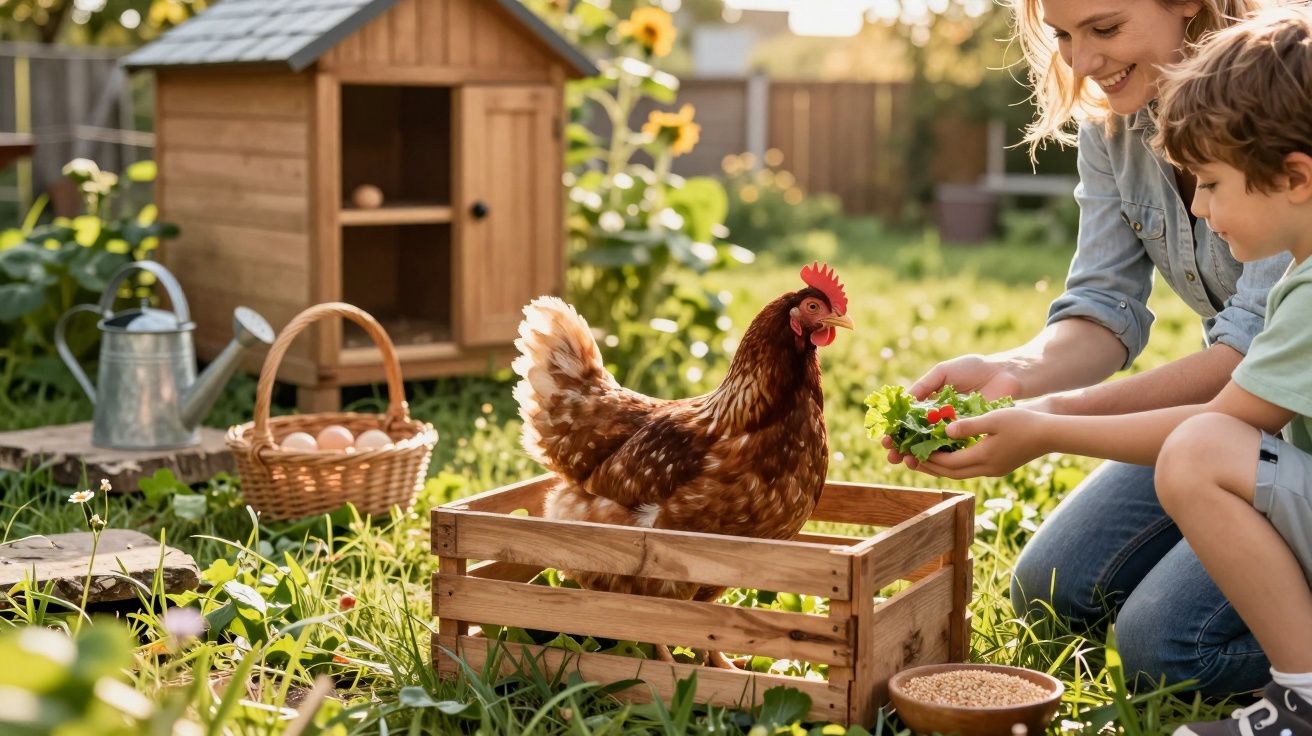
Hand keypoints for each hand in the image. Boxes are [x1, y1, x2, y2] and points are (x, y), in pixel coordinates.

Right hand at [883, 355, 1024, 465]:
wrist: (1004, 373)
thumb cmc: (974, 368)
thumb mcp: (944, 371)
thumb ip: (924, 385)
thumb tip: (904, 401)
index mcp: (931, 404)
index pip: (909, 422)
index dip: (897, 431)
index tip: (885, 438)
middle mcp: (941, 419)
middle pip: (917, 438)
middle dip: (902, 448)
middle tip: (891, 455)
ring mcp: (955, 429)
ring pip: (932, 447)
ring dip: (917, 456)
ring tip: (905, 461)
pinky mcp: (971, 435)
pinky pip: (953, 448)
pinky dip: (940, 455)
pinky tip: (927, 460)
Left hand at [911, 407, 1050, 479]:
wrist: (1050, 434)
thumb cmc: (1023, 422)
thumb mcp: (994, 418)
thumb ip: (969, 425)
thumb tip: (945, 430)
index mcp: (983, 457)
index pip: (948, 463)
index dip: (929, 458)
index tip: (912, 451)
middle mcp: (986, 469)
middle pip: (951, 473)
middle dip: (930, 467)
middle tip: (910, 460)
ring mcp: (994, 470)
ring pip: (960, 473)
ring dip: (941, 468)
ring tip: (924, 460)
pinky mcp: (999, 467)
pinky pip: (970, 469)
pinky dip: (955, 464)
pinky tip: (949, 455)